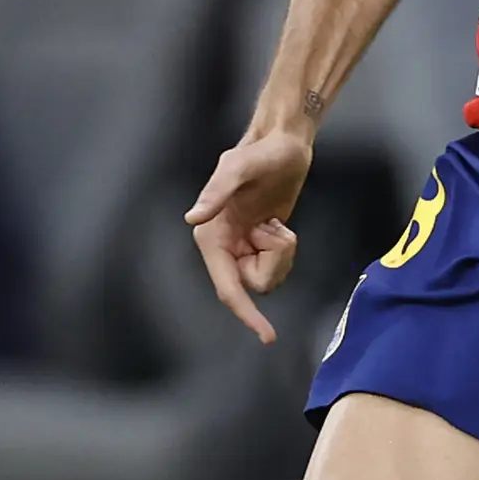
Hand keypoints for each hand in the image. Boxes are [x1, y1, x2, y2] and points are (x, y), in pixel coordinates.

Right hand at [184, 127, 311, 344]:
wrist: (283, 144)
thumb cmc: (261, 153)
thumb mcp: (238, 167)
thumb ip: (217, 192)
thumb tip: (194, 217)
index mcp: (211, 235)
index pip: (227, 287)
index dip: (246, 313)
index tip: (267, 335)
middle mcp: (223, 246)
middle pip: (252, 285)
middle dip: (272, 263)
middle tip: (275, 230)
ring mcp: (242, 247)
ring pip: (266, 278)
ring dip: (280, 254)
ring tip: (276, 224)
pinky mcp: (259, 243)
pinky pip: (276, 266)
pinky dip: (284, 249)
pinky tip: (278, 224)